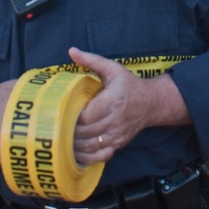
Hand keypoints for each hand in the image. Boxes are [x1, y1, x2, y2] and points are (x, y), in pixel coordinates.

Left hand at [68, 47, 190, 164]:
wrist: (151, 103)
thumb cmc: (128, 85)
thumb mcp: (112, 68)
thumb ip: (91, 60)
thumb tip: (71, 51)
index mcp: (114, 99)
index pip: (88, 116)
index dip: (73, 117)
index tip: (64, 112)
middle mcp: (116, 119)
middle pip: (87, 132)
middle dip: (70, 132)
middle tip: (57, 127)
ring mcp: (118, 134)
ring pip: (92, 146)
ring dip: (75, 146)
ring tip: (63, 139)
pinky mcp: (119, 144)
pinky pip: (101, 156)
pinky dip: (87, 157)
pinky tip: (76, 152)